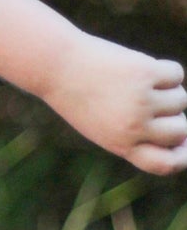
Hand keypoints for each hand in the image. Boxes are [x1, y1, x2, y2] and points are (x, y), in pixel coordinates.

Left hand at [45, 35, 186, 175]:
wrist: (55, 65)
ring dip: (168, 90)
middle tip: (151, 101)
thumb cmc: (78, 96)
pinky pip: (176, 73)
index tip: (181, 144)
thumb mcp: (102, 126)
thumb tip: (185, 133)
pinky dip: (166, 70)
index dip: (180, 157)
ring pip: (181, 99)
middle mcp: (134, 127)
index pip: (165, 164)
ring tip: (139, 82)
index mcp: (122, 145)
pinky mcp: (145, 72)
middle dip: (174, 117)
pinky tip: (144, 67)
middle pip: (181, 130)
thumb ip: (135, 136)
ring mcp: (141, 100)